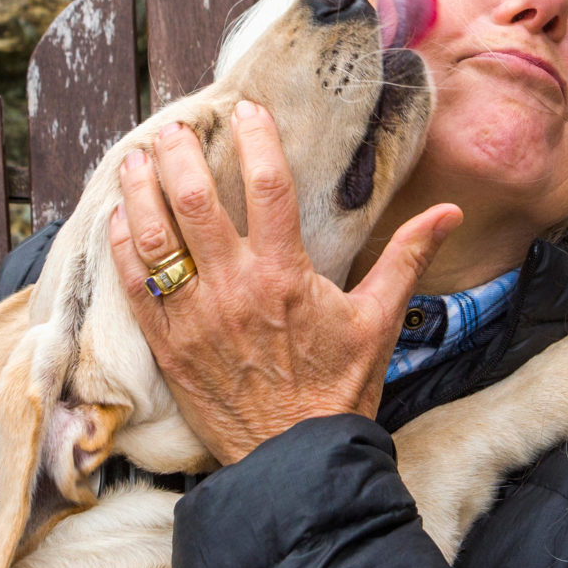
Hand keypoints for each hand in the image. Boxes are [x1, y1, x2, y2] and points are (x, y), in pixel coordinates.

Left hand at [109, 100, 460, 463]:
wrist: (295, 458)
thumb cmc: (338, 390)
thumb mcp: (379, 320)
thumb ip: (406, 258)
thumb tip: (449, 213)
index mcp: (287, 275)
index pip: (267, 186)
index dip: (256, 139)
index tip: (246, 109)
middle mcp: (235, 288)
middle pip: (195, 200)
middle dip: (178, 154)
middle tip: (172, 127)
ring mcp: (195, 317)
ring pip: (155, 237)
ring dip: (140, 190)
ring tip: (134, 157)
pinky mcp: (168, 345)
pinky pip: (135, 285)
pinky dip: (124, 247)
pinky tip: (118, 218)